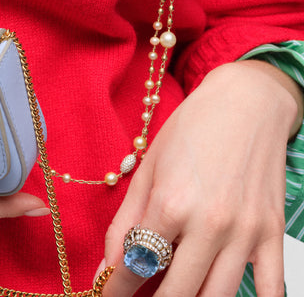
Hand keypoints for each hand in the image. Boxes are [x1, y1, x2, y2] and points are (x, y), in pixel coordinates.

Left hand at [98, 61, 300, 296]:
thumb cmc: (193, 128)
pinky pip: (271, 290)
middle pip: (177, 293)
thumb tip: (108, 267)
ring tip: (174, 293)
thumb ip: (126, 221)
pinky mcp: (272, 235)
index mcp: (172, 203)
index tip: (109, 295)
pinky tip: (221, 294)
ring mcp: (245, 232)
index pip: (137, 265)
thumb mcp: (150, 168)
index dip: (117, 288)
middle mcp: (210, 223)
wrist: (246, 102)